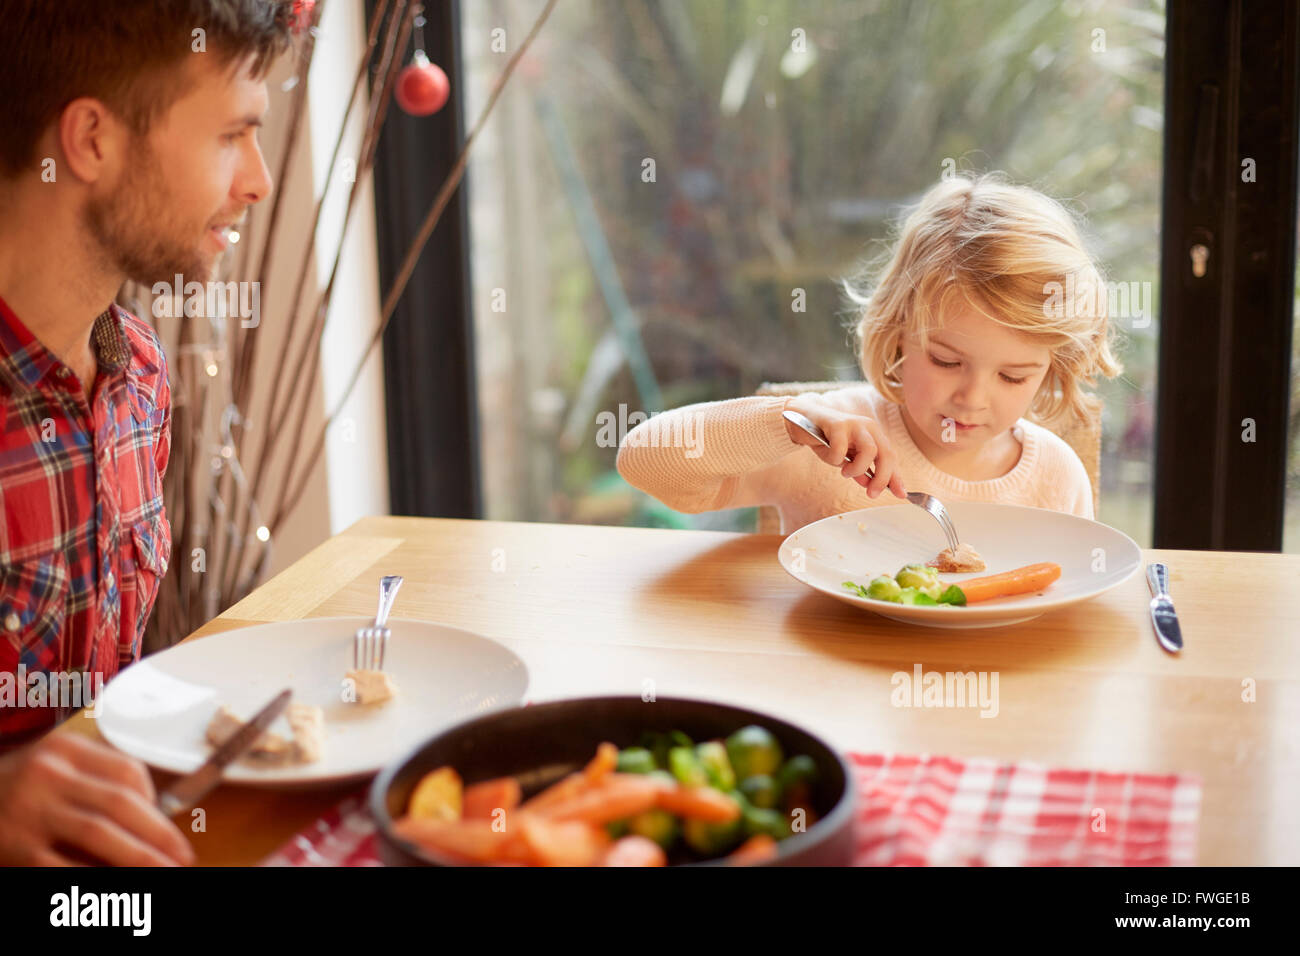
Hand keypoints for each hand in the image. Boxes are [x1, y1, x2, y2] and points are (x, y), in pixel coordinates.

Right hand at [0, 732, 194, 865]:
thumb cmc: (14, 788)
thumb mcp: (52, 768)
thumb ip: (95, 780)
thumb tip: (152, 814)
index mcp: (64, 750)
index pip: (127, 771)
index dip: (155, 800)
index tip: (166, 824)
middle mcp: (48, 775)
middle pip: (120, 802)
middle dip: (159, 833)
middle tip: (184, 856)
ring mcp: (30, 811)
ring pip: (99, 834)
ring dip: (140, 857)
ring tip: (166, 872)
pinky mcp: (16, 847)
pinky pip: (65, 867)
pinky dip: (97, 879)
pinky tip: (118, 891)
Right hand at [783, 394, 906, 499]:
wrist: (802, 422)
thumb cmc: (827, 440)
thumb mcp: (847, 459)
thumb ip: (861, 471)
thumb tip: (872, 487)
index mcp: (874, 435)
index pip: (891, 457)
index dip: (896, 477)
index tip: (900, 495)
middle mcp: (868, 427)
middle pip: (886, 454)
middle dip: (882, 478)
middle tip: (871, 493)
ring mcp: (854, 424)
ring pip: (870, 450)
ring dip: (858, 468)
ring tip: (846, 472)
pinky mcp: (837, 424)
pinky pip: (841, 449)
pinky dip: (835, 459)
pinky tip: (830, 456)